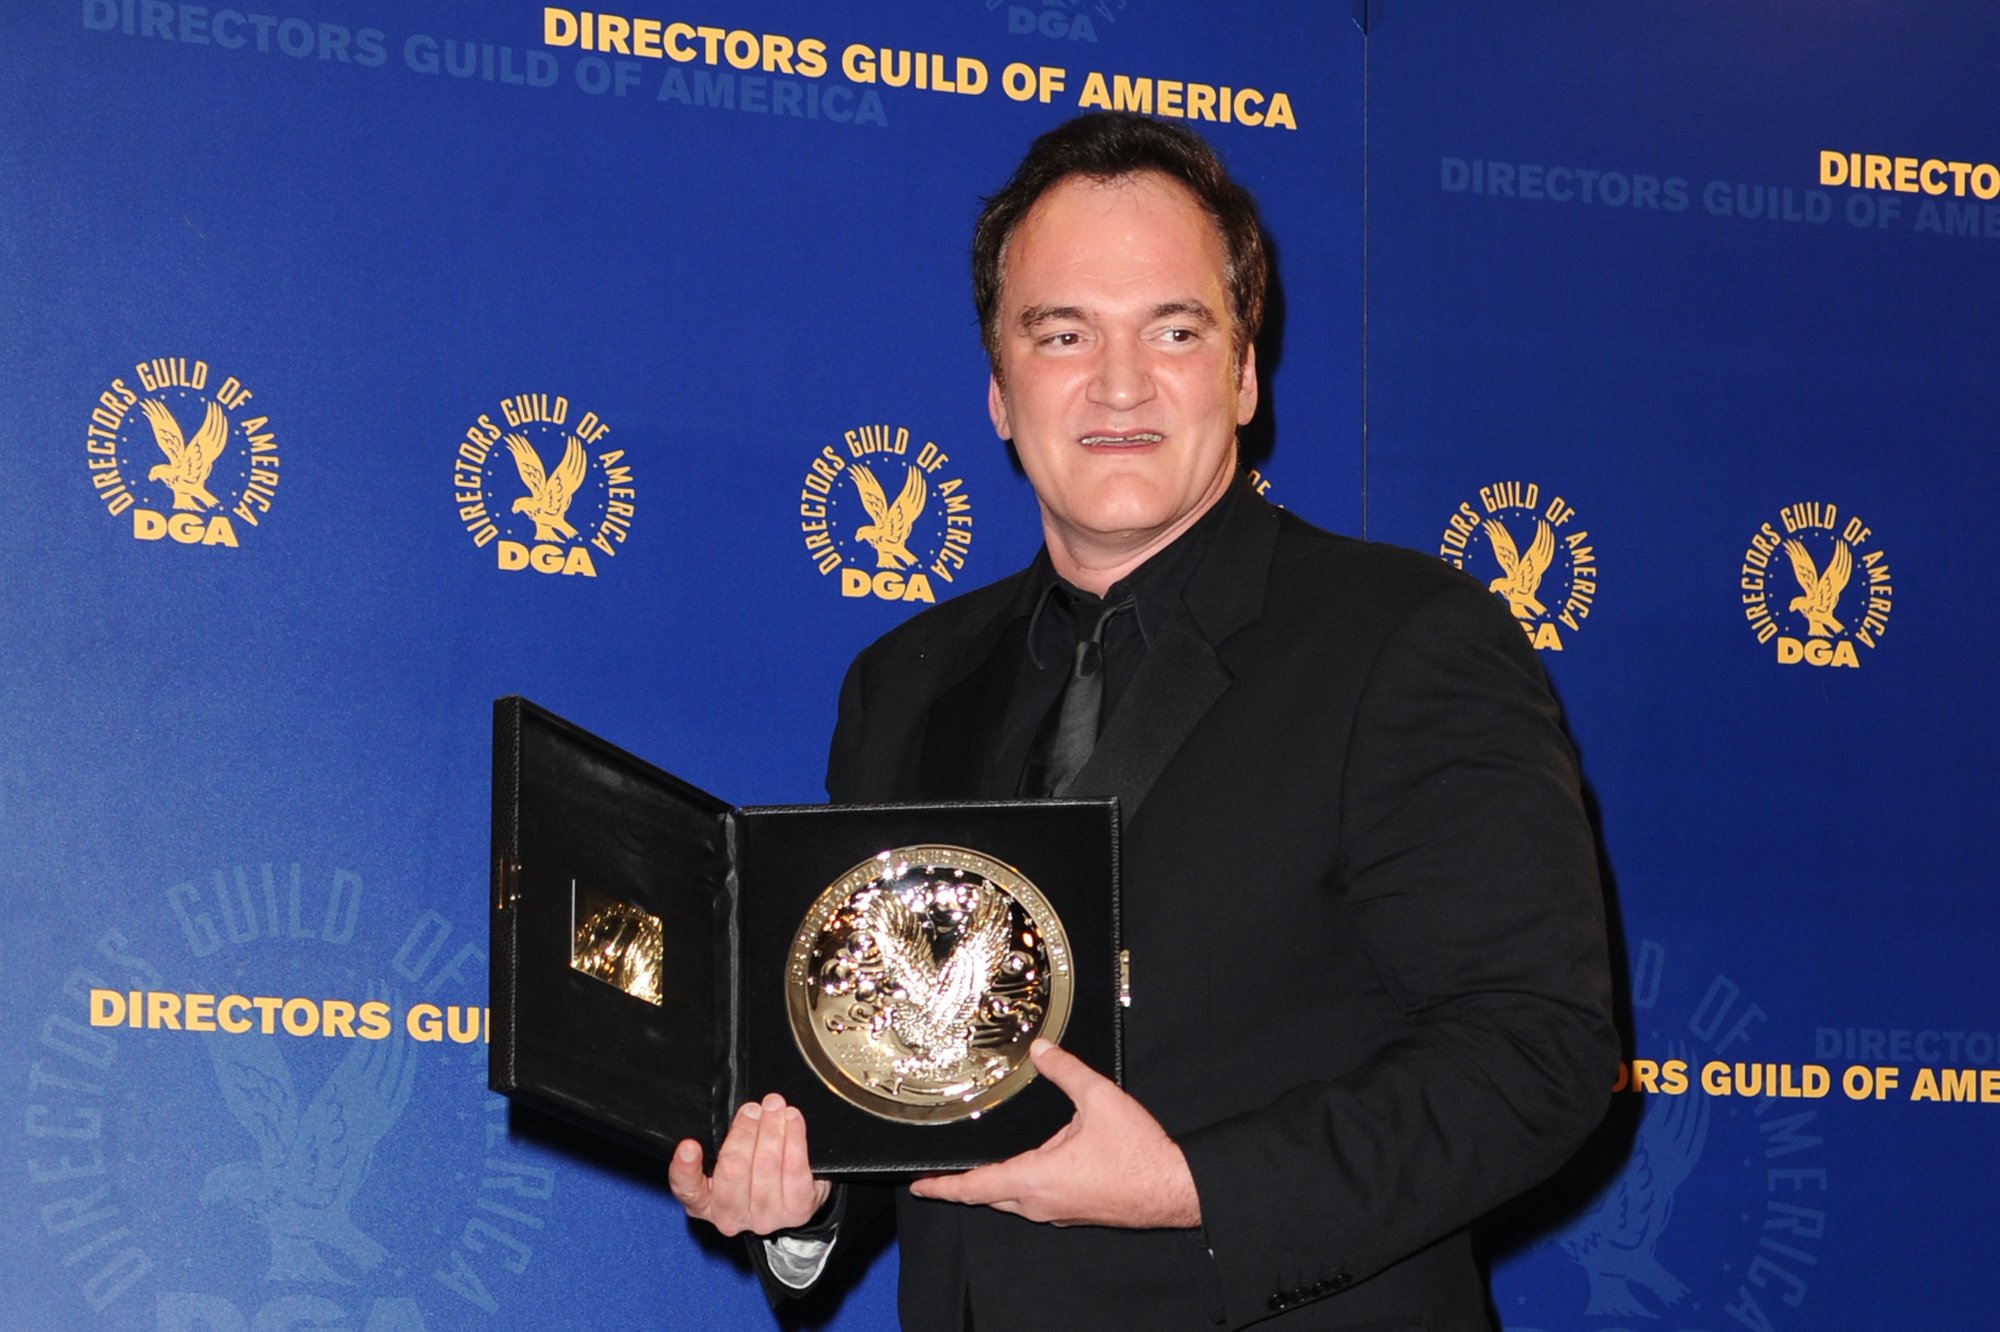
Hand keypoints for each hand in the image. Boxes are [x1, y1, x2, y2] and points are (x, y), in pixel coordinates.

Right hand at [667, 1093, 831, 1236]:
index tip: (688, 1146)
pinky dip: (794, 1138)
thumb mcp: (729, 1158)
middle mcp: (731, 1216)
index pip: (687, 1190)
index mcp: (704, 1203)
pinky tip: (792, 1120)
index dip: (685, 1169)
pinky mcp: (795, 1211)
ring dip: (772, 1129)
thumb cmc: (756, 1170)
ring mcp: (764, 1217)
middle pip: (733, 1170)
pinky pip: (795, 1169)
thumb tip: (732, 1115)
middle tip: (751, 1109)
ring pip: (766, 1165)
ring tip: (774, 1106)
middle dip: (744, 1132)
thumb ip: (722, 1143)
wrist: (796, 1197)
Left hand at [908, 1040, 1200, 1228]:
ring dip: (995, 1185)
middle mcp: (1040, 1203)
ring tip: (978, 1167)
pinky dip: (1021, 1186)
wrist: (1174, 1189)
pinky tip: (1028, 1167)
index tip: (919, 1185)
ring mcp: (1058, 1212)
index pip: (976, 1186)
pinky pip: (1036, 1201)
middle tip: (941, 1172)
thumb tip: (1039, 1048)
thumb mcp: (1098, 1099)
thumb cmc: (1138, 1153)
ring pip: (1013, 1201)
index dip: (943, 1186)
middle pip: (990, 1196)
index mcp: (1036, 1178)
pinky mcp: (1074, 1212)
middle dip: (964, 1184)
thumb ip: (1065, 1070)